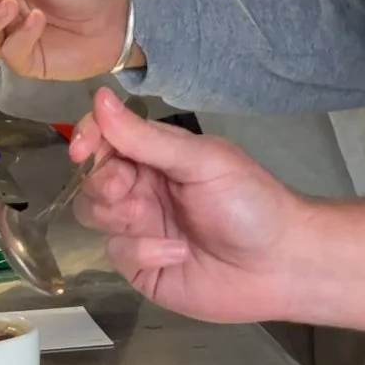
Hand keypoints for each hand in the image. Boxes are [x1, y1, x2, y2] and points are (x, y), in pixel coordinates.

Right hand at [64, 85, 306, 322]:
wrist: (282, 264)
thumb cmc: (251, 202)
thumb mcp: (201, 161)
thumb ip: (146, 138)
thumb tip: (99, 98)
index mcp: (157, 154)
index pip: (106, 137)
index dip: (88, 139)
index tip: (83, 150)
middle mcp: (143, 188)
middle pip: (92, 178)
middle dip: (103, 182)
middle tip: (128, 191)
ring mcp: (140, 228)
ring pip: (94, 214)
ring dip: (117, 215)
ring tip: (148, 220)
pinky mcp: (142, 265)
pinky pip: (117, 252)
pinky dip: (143, 251)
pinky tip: (178, 254)